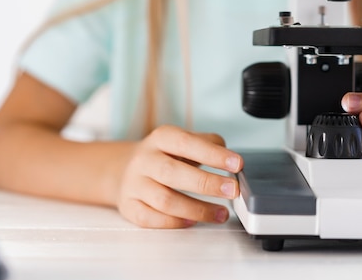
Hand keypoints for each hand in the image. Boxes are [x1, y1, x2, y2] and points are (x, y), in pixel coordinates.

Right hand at [117, 125, 242, 227]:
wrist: (125, 168)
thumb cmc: (164, 156)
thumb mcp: (183, 141)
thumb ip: (208, 144)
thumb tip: (231, 158)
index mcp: (161, 138)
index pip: (186, 143)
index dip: (212, 154)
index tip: (237, 164)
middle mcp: (145, 160)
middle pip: (173, 172)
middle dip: (207, 183)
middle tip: (232, 190)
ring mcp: (134, 184)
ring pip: (164, 200)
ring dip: (197, 209)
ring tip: (221, 213)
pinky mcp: (129, 206)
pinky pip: (151, 219)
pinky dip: (174, 222)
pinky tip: (192, 221)